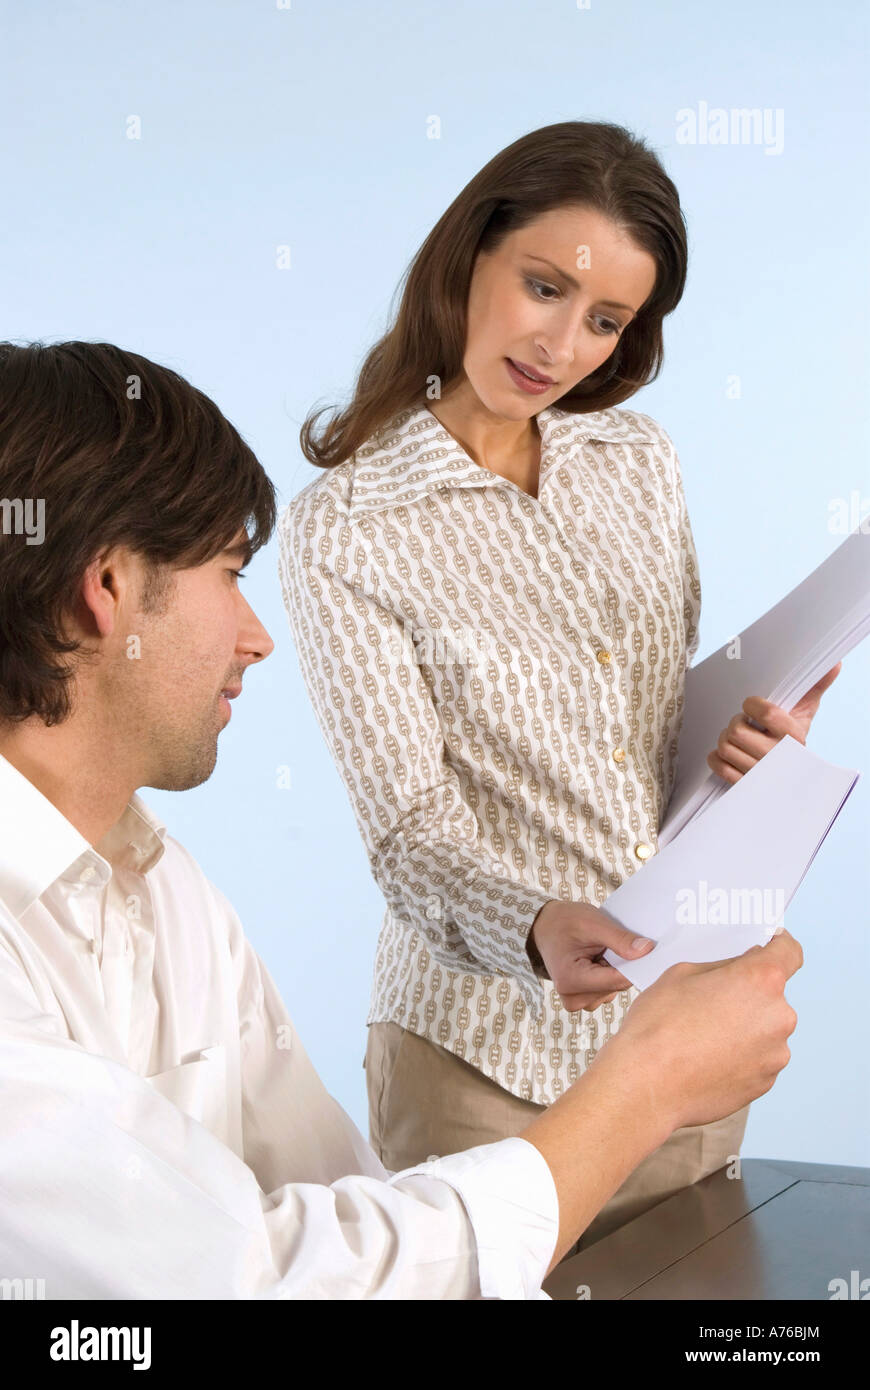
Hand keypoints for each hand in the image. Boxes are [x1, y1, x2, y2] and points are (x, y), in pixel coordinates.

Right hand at [528, 898, 654, 1011]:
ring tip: (602, 951)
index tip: (649, 951)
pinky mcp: (583, 999)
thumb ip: (620, 939)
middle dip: (623, 965)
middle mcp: (573, 997)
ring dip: (616, 970)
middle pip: (617, 986)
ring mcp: (578, 1001)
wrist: (545, 927)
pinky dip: (610, 975)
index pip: (617, 980)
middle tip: (613, 944)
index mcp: (571, 980)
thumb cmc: (564, 922)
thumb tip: (647, 951)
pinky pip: (609, 990)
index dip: (636, 965)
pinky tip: (600, 960)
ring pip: (615, 990)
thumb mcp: (593, 923)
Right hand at [603, 928, 802, 1131]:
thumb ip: (721, 967)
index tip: (769, 947)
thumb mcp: (681, 973)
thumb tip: (739, 969)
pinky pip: (758, 1058)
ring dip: (744, 1028)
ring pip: (764, 1029)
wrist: (647, 1085)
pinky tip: (707, 1059)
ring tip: (704, 1037)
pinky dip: (739, 1056)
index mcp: (760, 980)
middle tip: (711, 1002)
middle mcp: (778, 1016)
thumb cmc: (658, 1027)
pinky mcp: (766, 1082)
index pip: (789, 952)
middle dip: (747, 995)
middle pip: (772, 995)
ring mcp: (775, 1053)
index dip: (779, 946)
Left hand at [706, 663, 841, 784]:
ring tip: (737, 739)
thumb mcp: (804, 714)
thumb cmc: (792, 739)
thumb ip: (815, 687)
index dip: (751, 705)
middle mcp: (777, 757)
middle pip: (737, 731)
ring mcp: (759, 774)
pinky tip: (729, 754)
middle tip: (743, 724)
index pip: (766, 713)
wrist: (790, 776)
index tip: (752, 706)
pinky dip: (717, 758)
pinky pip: (719, 766)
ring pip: (725, 747)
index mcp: (793, 737)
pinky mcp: (743, 785)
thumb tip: (834, 665)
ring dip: (725, 739)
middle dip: (735, 723)